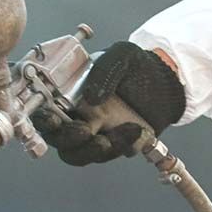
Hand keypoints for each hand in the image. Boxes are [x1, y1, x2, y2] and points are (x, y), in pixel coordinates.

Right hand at [32, 41, 186, 165]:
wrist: (167, 82)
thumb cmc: (138, 66)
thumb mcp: (121, 56)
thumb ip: (103, 71)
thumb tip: (90, 98)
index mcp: (67, 93)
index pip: (44, 111)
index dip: (44, 120)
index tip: (54, 120)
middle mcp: (75, 116)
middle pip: (58, 140)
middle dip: (69, 139)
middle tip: (86, 131)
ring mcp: (92, 134)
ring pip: (79, 154)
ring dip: (92, 150)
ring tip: (112, 139)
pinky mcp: (111, 145)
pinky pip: (106, 155)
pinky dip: (118, 148)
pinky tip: (134, 132)